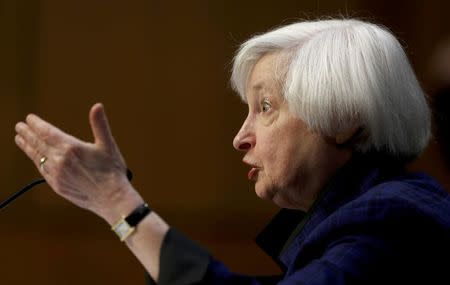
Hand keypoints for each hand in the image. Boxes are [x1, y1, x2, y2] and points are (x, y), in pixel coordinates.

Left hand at [14, 103, 142, 222]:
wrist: (112, 198)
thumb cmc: (112, 170)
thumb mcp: (107, 144)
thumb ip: (99, 124)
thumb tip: (97, 105)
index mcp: (70, 147)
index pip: (47, 132)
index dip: (37, 124)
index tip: (29, 118)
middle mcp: (59, 160)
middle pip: (38, 143)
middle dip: (27, 134)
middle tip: (19, 126)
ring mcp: (56, 174)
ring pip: (37, 157)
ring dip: (27, 147)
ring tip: (20, 139)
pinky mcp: (57, 186)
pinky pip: (42, 170)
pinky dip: (36, 161)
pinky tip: (36, 158)